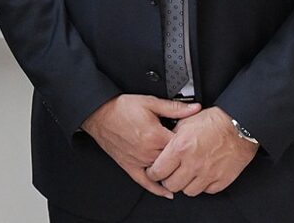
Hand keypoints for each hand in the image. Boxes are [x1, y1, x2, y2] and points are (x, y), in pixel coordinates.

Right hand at [81, 94, 199, 197]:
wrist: (98, 114)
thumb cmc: (120, 108)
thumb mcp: (149, 103)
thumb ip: (174, 108)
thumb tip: (195, 109)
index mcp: (155, 135)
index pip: (183, 146)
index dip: (191, 143)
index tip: (195, 140)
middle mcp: (148, 151)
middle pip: (175, 161)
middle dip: (183, 158)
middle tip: (190, 153)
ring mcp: (139, 160)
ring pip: (163, 172)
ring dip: (173, 171)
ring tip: (182, 168)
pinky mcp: (129, 166)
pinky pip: (145, 181)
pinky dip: (157, 189)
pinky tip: (167, 191)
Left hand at [145, 107, 257, 195]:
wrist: (238, 125)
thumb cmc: (213, 121)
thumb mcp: (184, 123)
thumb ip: (170, 138)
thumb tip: (162, 147)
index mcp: (180, 148)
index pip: (158, 171)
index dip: (153, 173)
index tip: (154, 172)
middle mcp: (193, 163)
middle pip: (171, 185)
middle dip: (168, 180)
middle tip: (170, 174)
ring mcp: (208, 173)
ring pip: (188, 191)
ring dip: (185, 185)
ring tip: (186, 176)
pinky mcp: (223, 179)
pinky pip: (207, 191)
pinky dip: (203, 185)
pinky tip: (202, 176)